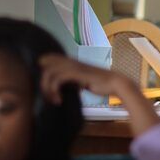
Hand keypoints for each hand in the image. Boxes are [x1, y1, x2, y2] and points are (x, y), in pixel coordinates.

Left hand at [39, 53, 159, 135]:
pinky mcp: (77, 74)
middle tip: (48, 96)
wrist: (117, 84)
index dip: (43, 66)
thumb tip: (64, 87)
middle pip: (46, 64)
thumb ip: (73, 81)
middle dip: (42, 82)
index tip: (44, 84)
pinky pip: (58, 78)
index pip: (50, 57)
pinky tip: (59, 101)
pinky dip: (54, 90)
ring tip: (53, 100)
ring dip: (47, 88)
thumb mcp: (84, 81)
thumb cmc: (103, 85)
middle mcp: (72, 63)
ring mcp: (74, 67)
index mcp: (73, 63)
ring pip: (50, 72)